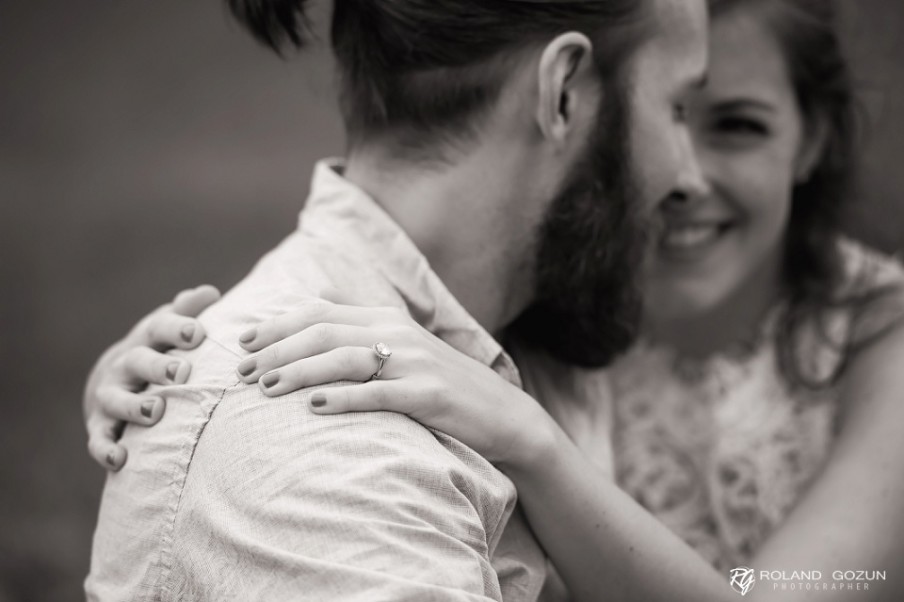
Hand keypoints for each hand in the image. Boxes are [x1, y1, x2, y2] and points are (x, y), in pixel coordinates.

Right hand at [84, 284, 219, 469]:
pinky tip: (120, 459)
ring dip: (135, 406)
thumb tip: (209, 293)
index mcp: (147, 339)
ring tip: (157, 411)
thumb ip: (188, 311)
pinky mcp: (99, 425)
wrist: (111, 380)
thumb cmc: (156, 350)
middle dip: (158, 366)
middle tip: (182, 372)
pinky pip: (99, 439)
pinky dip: (106, 449)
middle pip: (138, 361)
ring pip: (116, 400)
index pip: (159, 328)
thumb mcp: (169, 328)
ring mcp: (109, 395)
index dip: (177, 328)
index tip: (198, 333)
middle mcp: (125, 364)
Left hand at [236, 302, 553, 466]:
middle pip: (325, 332)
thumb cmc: (441, 382)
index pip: (321, 311)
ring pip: (345, 359)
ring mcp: (414, 363)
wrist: (501, 412)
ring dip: (301, 372)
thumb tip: (318, 300)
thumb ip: (362, 325)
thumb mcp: (402, 345)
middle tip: (241, 372)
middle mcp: (397, 333)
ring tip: (266, 388)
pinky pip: (378, 394)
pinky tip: (314, 407)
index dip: (278, 324)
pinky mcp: (428, 395)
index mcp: (386, 318)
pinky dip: (343, 398)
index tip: (243, 341)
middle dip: (278, 350)